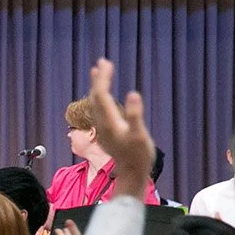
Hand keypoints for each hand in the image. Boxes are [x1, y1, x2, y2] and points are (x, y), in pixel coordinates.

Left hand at [86, 59, 155, 192]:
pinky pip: (99, 109)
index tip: (106, 63)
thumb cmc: (138, 155)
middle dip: (98, 78)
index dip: (102, 78)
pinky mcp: (106, 130)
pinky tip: (104, 94)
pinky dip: (100, 97)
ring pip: (95, 102)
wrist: (132, 173)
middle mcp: (101, 123)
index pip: (101, 94)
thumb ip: (135, 115)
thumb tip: (132, 94)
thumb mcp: (139, 135)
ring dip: (97, 86)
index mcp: (108, 121)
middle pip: (95, 96)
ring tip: (98, 72)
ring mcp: (102, 127)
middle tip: (102, 62)